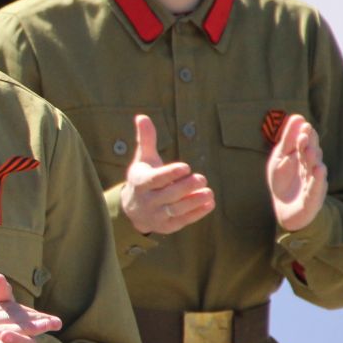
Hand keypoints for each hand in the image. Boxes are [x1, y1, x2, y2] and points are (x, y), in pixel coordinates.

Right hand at [120, 114, 214, 235]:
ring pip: (176, 209)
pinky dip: (197, 213)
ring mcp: (156, 215)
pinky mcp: (166, 226)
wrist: (132, 209)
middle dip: (186, 187)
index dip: (170, 174)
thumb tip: (142, 116)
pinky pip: (182, 220)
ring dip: (193, 202)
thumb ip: (146, 139)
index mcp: (140, 182)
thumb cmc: (143, 178)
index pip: (155, 179)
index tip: (186, 167)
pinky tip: (209, 203)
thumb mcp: (143, 159)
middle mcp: (146, 200)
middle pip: (168, 195)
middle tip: (202, 178)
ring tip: (209, 192)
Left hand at [268, 114, 327, 232]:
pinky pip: (316, 188)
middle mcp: (311, 169)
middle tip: (305, 134)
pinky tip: (319, 170)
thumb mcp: (280, 158)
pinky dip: (318, 180)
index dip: (305, 135)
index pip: (306, 144)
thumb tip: (297, 116)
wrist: (284, 209)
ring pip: (315, 170)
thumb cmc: (283, 181)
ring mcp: (313, 183)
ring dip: (313, 160)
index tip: (303, 125)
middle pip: (311, 155)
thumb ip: (287, 140)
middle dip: (309, 145)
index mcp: (304, 158)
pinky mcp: (313, 198)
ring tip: (311, 151)